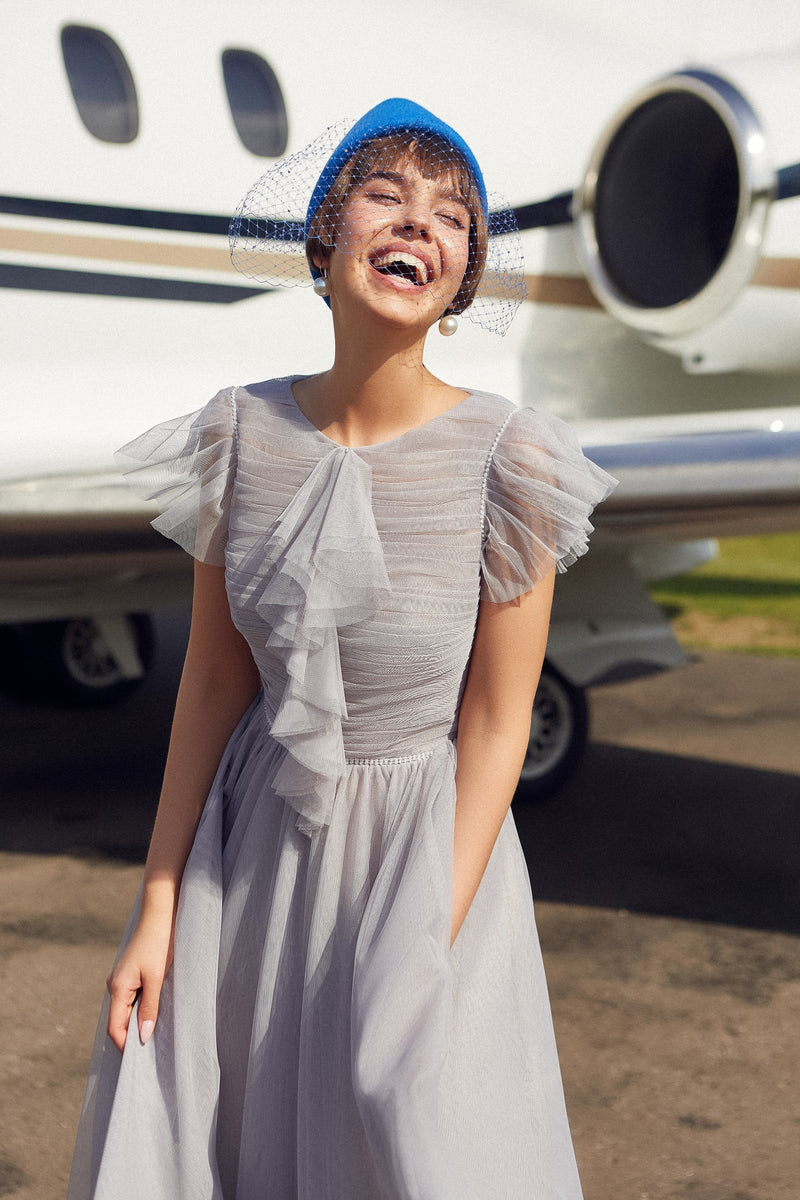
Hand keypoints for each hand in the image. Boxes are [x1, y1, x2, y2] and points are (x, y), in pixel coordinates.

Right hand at [106, 913, 173, 1051]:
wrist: (162, 912)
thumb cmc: (160, 942)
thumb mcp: (157, 978)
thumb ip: (150, 1008)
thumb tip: (142, 1037)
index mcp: (118, 988)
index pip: (115, 1029)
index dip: (127, 1046)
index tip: (143, 1061)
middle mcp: (116, 985)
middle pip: (119, 1022)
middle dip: (132, 1037)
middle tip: (152, 1053)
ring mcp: (123, 979)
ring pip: (126, 1010)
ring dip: (138, 1023)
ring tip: (157, 1035)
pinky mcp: (133, 973)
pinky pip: (133, 999)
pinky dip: (141, 1010)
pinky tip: (156, 1013)